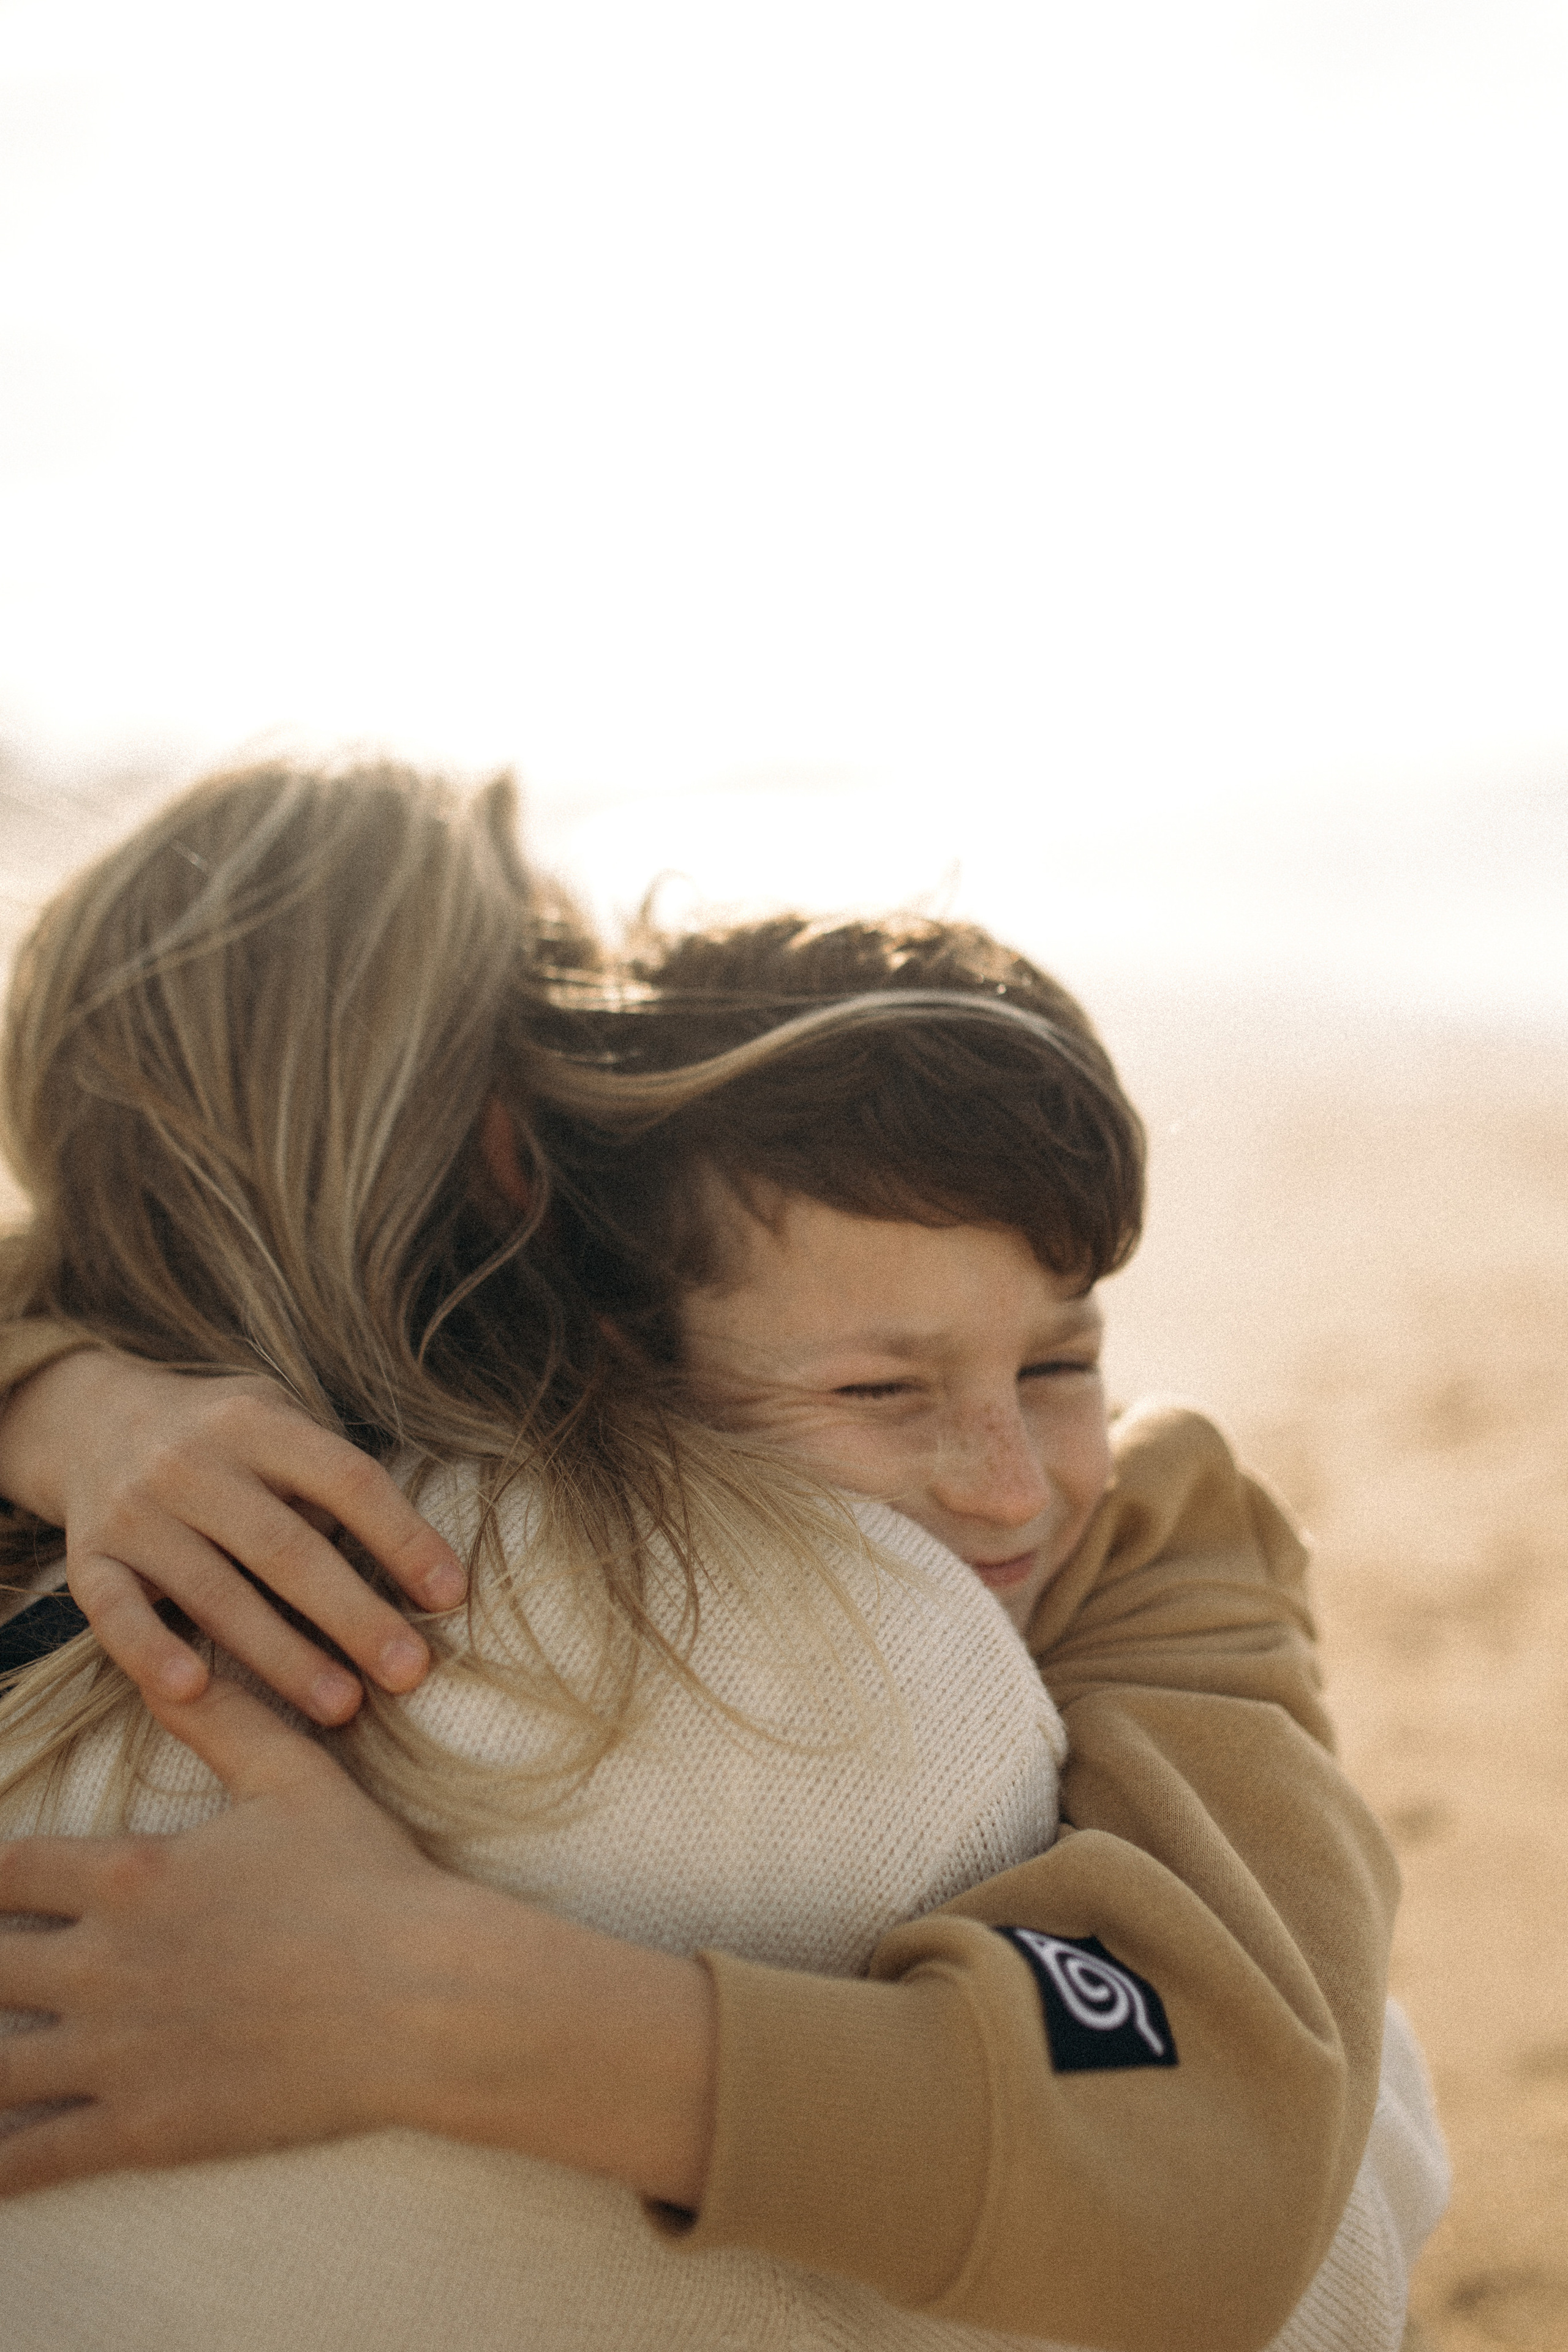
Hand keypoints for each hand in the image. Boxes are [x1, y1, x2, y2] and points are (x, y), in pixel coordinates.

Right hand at [0, 1354, 465, 1721]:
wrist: (91, 1420)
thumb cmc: (221, 1437)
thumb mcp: (277, 1421)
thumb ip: (331, 1478)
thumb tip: (416, 1560)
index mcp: (255, 1421)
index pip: (345, 1478)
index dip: (402, 1536)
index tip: (450, 1595)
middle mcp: (191, 1462)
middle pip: (286, 1547)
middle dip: (354, 1615)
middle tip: (411, 1671)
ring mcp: (133, 1512)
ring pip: (215, 1593)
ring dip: (282, 1657)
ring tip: (345, 1706)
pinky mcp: (88, 1559)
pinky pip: (117, 1613)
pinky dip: (152, 1652)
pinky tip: (194, 1691)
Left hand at [0, 1678, 715, 2206]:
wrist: (426, 1995)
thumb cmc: (368, 1879)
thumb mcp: (296, 1777)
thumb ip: (223, 1719)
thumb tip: (177, 1661)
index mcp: (131, 1879)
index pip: (7, 1871)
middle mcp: (105, 1965)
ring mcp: (119, 2055)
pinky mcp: (145, 2130)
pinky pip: (31, 2159)